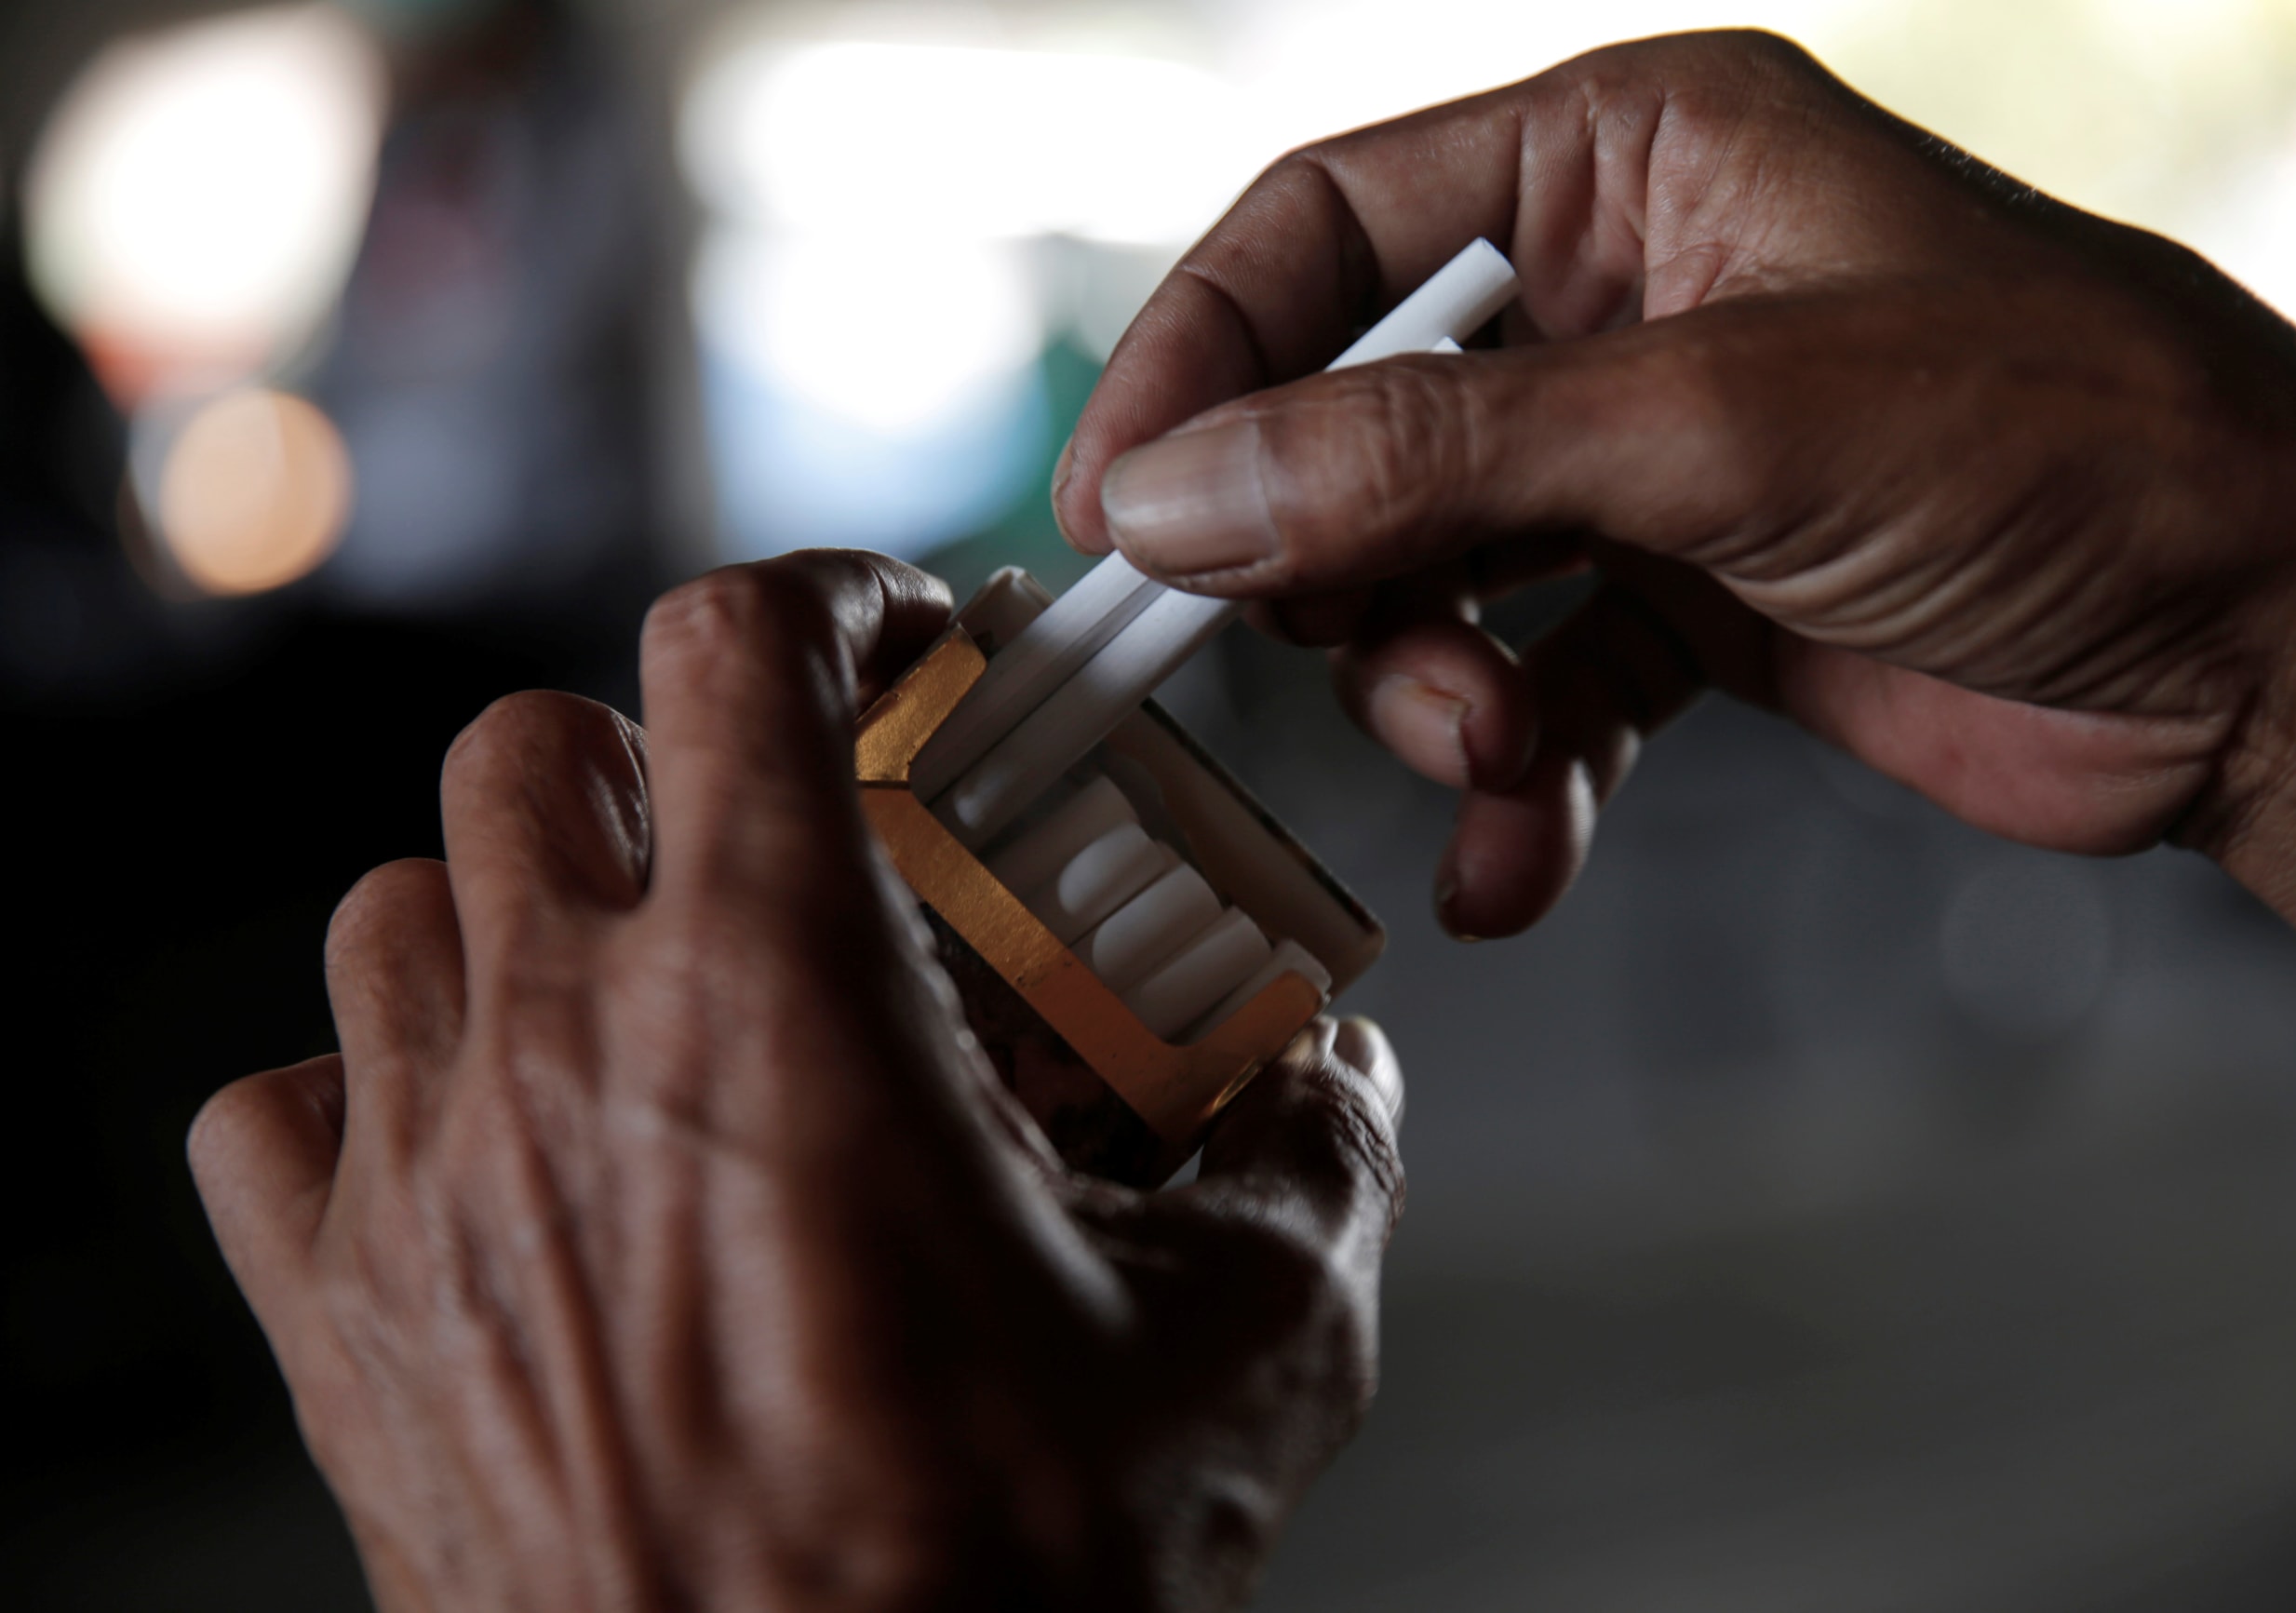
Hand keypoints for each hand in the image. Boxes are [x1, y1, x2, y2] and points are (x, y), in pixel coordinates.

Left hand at [188, 551, 1405, 1611]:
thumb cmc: (992, 1592)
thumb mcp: (1236, 1356)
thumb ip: (1314, 1168)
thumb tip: (1344, 1084)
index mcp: (782, 1009)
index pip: (739, 653)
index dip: (825, 601)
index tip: (889, 640)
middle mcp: (566, 1058)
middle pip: (538, 747)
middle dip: (668, 756)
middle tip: (776, 841)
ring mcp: (426, 1186)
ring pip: (400, 907)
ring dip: (517, 905)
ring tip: (638, 990)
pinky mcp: (343, 1327)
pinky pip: (277, 1113)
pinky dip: (367, 1085)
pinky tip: (483, 1143)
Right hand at [1054, 30, 2295, 1029]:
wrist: (2266, 644)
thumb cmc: (2066, 445)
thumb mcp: (1714, 424)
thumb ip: (1425, 458)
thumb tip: (1181, 492)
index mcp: (1630, 159)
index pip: (1331, 229)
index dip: (1206, 360)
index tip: (1122, 509)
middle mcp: (1626, 296)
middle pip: (1359, 420)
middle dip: (1338, 564)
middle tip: (1340, 657)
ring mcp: (1653, 459)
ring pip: (1434, 574)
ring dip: (1433, 687)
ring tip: (1493, 754)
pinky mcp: (1692, 603)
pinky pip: (1538, 687)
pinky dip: (1520, 784)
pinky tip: (1522, 860)